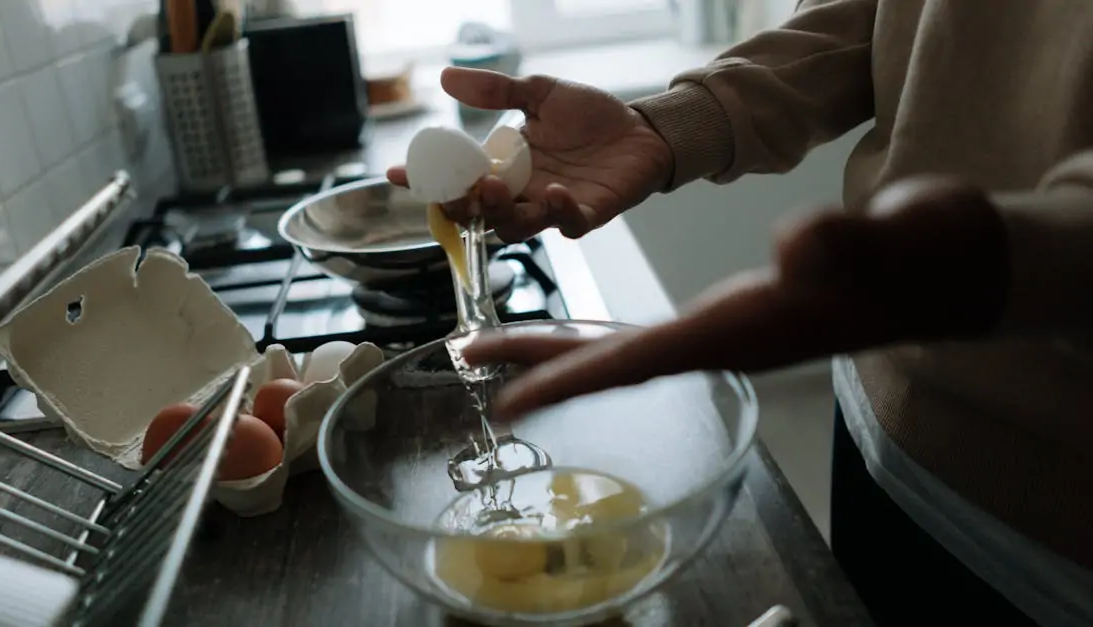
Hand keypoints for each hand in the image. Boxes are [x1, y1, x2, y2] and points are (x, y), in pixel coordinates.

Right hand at [387, 67, 673, 242]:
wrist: (641, 129)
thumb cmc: (590, 116)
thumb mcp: (539, 93)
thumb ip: (496, 92)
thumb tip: (446, 77)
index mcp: (504, 166)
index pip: (456, 179)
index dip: (426, 181)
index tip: (397, 173)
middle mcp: (522, 192)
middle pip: (478, 214)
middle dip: (463, 204)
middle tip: (462, 185)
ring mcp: (552, 207)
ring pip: (514, 226)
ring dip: (502, 211)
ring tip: (497, 186)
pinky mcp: (587, 214)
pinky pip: (567, 224)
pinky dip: (558, 212)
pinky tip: (554, 192)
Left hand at [464, 177, 1011, 417]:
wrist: (952, 268)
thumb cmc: (926, 259)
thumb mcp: (896, 240)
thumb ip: (848, 245)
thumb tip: (800, 246)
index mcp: (749, 332)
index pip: (645, 360)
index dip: (575, 381)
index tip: (510, 400)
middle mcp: (728, 341)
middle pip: (617, 363)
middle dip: (544, 367)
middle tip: (470, 360)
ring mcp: (732, 329)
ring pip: (630, 351)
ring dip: (565, 352)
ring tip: (500, 348)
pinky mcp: (738, 313)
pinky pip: (653, 336)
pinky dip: (606, 337)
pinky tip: (584, 336)